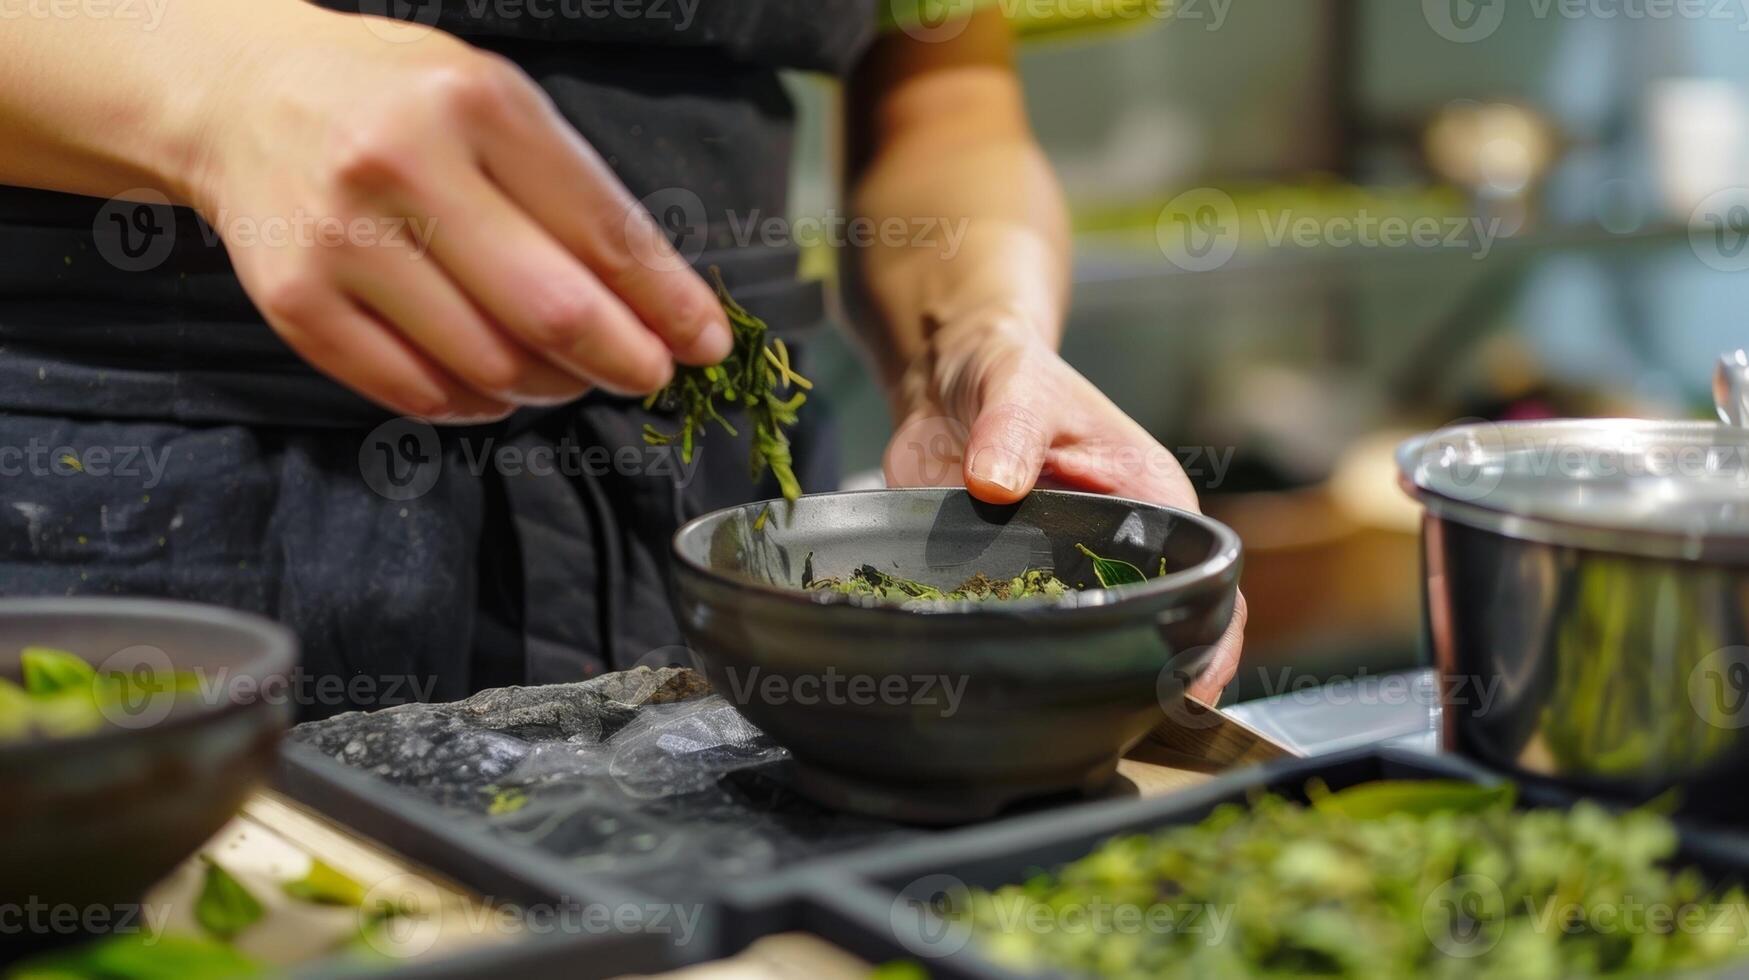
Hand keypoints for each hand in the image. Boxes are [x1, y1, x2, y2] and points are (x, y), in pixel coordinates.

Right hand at [190, 8, 728, 421]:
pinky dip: (476, 406)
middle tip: (649, 374)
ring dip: (552, 388)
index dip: (668, 303)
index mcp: (473, 105)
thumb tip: (662, 306)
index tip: (706, 341)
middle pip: (551, 313)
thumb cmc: (395, 100)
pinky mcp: (295, 302)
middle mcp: (400, 167)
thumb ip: (575, 195)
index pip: (602, 231)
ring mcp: (339, 240)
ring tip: (567, 372)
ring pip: (489, 366)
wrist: (240, 95)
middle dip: (625, 360)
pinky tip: (496, 385)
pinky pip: (416, 393)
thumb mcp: (495, 104)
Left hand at [882, 311, 1245, 699]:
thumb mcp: (1016, 387)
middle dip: (1143, 675)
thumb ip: (1008, 429)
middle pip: (1154, 627)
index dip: (1211, 640)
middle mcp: (1119, 546)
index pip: (1209, 580)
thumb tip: (993, 483)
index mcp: (1152, 501)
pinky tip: (990, 682)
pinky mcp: (1012, 582)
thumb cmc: (1008, 372)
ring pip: (1086, 641)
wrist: (947, 376)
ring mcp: (1065, 572)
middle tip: (1116, 716)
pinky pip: (1022, 632)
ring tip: (1054, 709)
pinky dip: (1010, 658)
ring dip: (1073, 675)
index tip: (1193, 688)